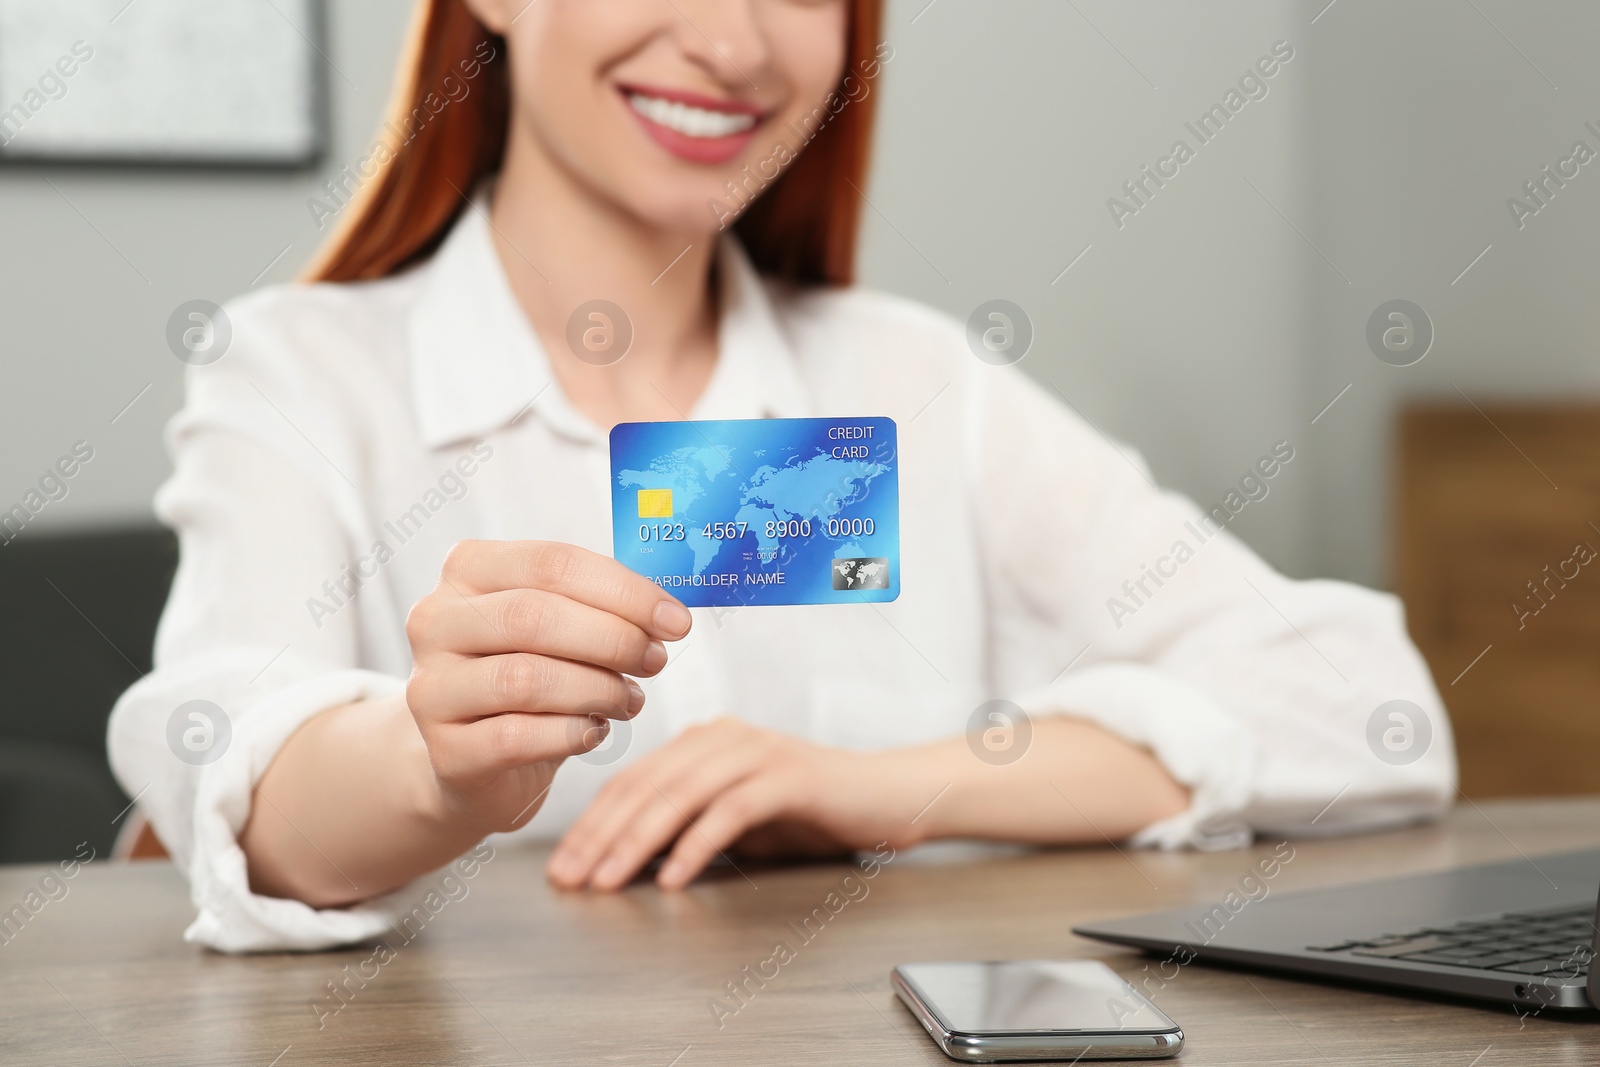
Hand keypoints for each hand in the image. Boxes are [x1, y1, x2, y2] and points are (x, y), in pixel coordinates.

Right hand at [404, 540, 691, 835]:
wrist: (478, 757)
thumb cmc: (533, 675)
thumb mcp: (562, 627)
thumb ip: (603, 608)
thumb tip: (668, 614)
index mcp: (468, 570)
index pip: (551, 563)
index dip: (623, 591)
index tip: (675, 620)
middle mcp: (436, 622)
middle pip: (533, 616)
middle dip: (613, 639)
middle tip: (655, 659)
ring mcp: (431, 688)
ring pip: (525, 678)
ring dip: (597, 689)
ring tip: (629, 699)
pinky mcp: (445, 750)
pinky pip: (517, 738)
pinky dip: (571, 733)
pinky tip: (594, 730)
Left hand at [546, 718, 924, 890]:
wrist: (887, 797)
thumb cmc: (810, 811)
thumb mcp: (735, 819)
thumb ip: (684, 827)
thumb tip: (621, 860)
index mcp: (703, 741)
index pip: (631, 780)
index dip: (590, 824)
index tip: (561, 868)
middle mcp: (723, 737)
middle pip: (645, 785)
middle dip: (600, 835)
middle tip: (571, 879)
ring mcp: (756, 752)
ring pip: (679, 795)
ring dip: (636, 843)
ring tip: (608, 882)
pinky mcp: (789, 776)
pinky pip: (729, 811)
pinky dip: (696, 845)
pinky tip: (673, 877)